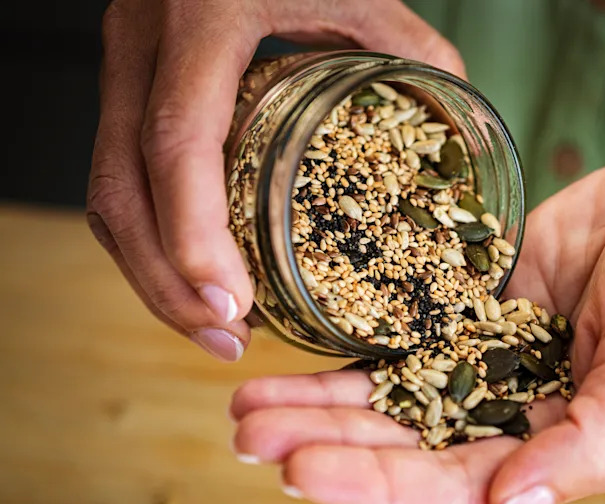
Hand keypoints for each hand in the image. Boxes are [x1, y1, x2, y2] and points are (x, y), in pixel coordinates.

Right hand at [87, 0, 464, 361]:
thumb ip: (417, 56)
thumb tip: (464, 144)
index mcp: (206, 16)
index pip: (177, 141)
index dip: (194, 235)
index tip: (232, 306)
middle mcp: (144, 42)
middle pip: (122, 187)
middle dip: (166, 281)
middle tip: (225, 339)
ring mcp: (124, 64)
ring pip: (107, 192)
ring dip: (151, 273)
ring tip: (213, 328)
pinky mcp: (127, 85)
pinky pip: (119, 177)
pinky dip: (152, 239)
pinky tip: (196, 277)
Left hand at [229, 157, 604, 503]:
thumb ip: (591, 445)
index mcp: (563, 449)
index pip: (456, 486)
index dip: (378, 486)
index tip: (303, 471)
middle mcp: (516, 415)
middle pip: (406, 446)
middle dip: (327, 445)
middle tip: (249, 437)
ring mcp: (489, 361)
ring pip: (393, 396)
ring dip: (322, 404)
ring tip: (247, 405)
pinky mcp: (473, 311)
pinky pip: (404, 335)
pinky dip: (352, 347)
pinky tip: (297, 355)